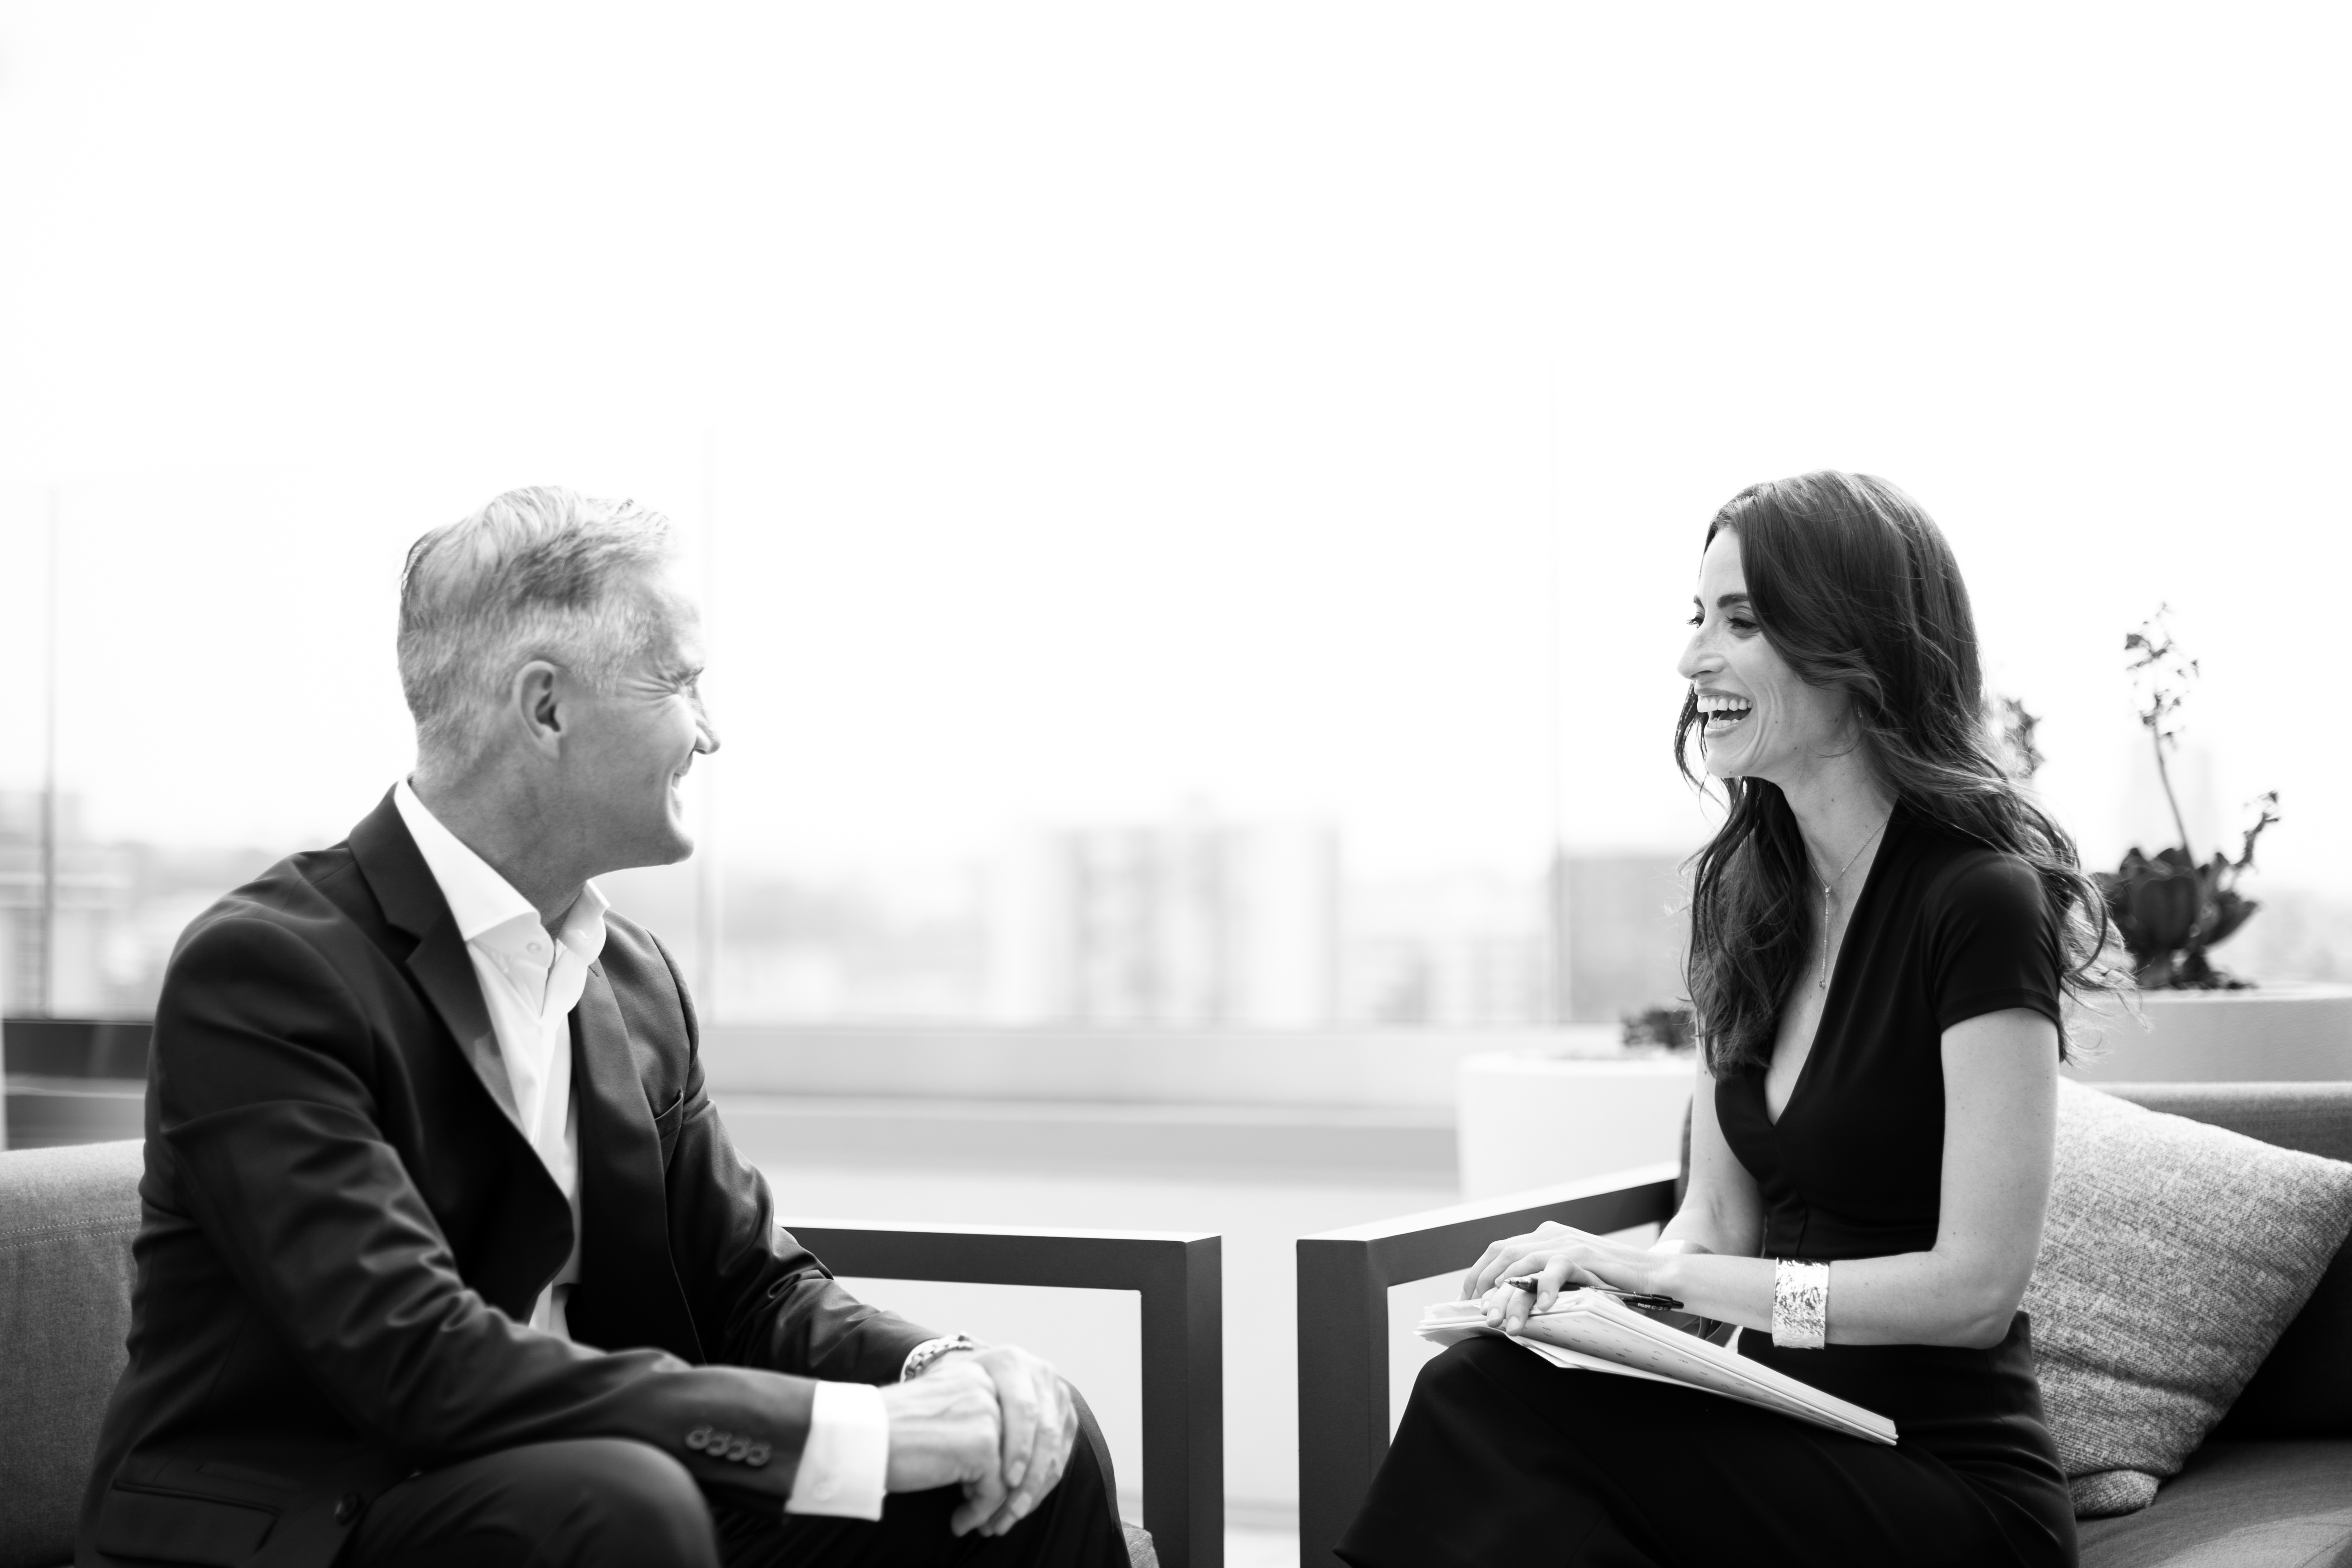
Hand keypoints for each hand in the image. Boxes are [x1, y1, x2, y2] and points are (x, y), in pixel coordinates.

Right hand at [881, 1358, 1004, 1533]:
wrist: (861, 1435)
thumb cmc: (891, 1429)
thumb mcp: (941, 1411)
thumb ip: (972, 1420)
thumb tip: (1003, 1458)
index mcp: (980, 1375)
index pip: (1010, 1424)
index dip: (1003, 1461)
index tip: (988, 1486)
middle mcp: (990, 1390)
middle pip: (1013, 1449)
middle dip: (1002, 1486)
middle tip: (987, 1513)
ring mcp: (989, 1416)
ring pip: (1009, 1473)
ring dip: (991, 1504)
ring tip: (971, 1520)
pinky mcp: (982, 1446)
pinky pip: (993, 1491)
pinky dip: (978, 1512)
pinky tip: (958, 1521)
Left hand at [965, 1346, 1075, 1536]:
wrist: (975, 1376)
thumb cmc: (954, 1391)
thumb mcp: (952, 1394)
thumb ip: (961, 1421)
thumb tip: (966, 1478)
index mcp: (1011, 1362)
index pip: (1023, 1409)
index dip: (1018, 1447)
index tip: (1006, 1482)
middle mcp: (1040, 1373)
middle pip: (1044, 1432)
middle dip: (1029, 1479)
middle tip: (1008, 1513)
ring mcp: (1057, 1393)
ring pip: (1055, 1449)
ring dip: (1035, 1490)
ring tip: (1009, 1519)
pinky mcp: (1066, 1414)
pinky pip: (1061, 1455)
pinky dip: (1042, 1485)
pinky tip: (1021, 1507)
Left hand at [1460, 1221, 1655, 1333]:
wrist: (1652, 1275)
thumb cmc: (1609, 1285)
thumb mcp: (1567, 1281)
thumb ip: (1540, 1284)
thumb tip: (1505, 1308)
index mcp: (1543, 1237)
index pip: (1498, 1251)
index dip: (1478, 1275)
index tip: (1466, 1301)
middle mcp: (1550, 1235)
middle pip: (1505, 1255)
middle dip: (1486, 1287)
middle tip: (1482, 1317)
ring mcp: (1567, 1242)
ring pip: (1525, 1264)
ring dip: (1511, 1296)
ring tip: (1505, 1323)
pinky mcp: (1585, 1254)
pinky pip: (1558, 1268)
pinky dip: (1547, 1287)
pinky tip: (1544, 1309)